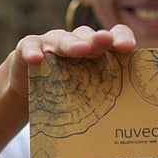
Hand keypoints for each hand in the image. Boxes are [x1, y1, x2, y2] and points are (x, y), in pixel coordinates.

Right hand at [7, 25, 135, 98]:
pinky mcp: (28, 49)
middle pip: (88, 36)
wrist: (29, 89)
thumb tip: (130, 122)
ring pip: (62, 39)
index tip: (127, 48)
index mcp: (96, 51)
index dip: (121, 38)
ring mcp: (51, 43)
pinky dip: (33, 52)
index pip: (114, 36)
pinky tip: (36, 59)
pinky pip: (30, 46)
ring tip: (80, 49)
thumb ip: (105, 97)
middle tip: (106, 41)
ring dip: (72, 44)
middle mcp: (76, 42)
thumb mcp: (86, 93)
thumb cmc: (66, 91)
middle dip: (98, 39)